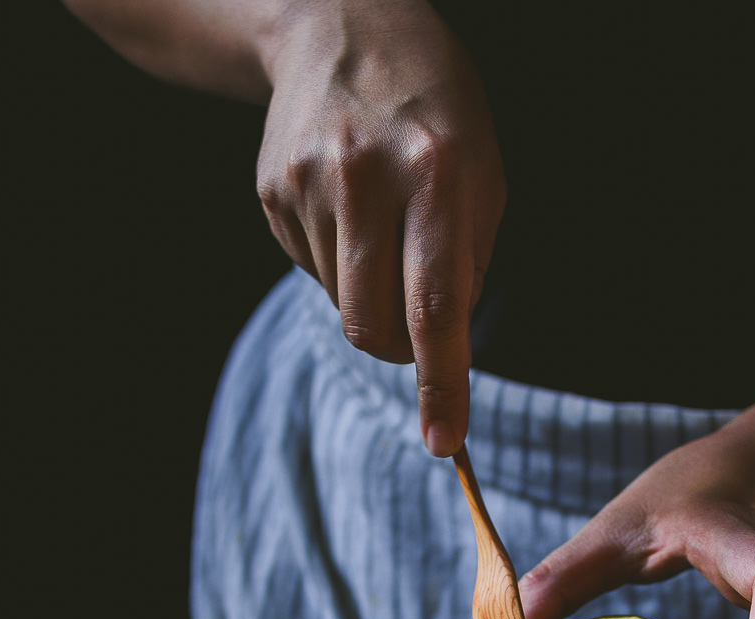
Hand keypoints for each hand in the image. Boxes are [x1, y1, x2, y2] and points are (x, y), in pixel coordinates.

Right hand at [255, 0, 502, 455]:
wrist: (343, 27)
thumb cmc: (436, 113)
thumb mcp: (483, 174)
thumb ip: (470, 265)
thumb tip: (450, 355)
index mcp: (435, 174)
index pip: (436, 306)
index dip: (442, 383)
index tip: (445, 442)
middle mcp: (364, 178)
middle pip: (374, 324)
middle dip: (402, 349)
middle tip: (421, 327)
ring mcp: (308, 184)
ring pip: (343, 305)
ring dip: (371, 294)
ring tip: (385, 226)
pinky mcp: (271, 192)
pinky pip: (311, 271)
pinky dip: (339, 262)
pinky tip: (349, 207)